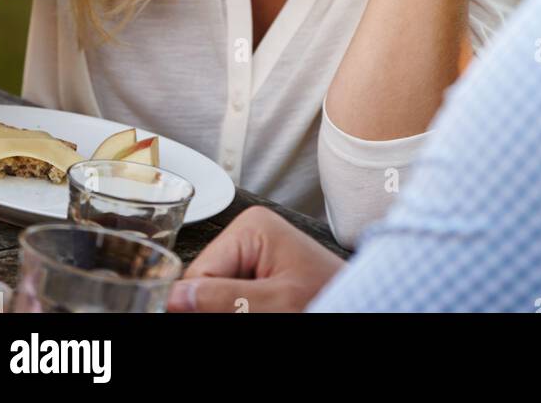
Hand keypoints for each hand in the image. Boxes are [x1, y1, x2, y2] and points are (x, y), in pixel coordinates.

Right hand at [167, 207, 343, 312]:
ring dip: (225, 309)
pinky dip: (237, 309)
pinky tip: (259, 310)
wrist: (365, 305)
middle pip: (205, 285)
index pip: (199, 274)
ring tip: (263, 309)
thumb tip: (175, 296)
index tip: (225, 313)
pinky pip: (230, 298)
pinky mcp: (258, 277)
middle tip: (255, 310)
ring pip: (214, 296)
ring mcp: (253, 257)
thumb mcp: (276, 302)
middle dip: (214, 309)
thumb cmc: (330, 297)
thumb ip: (225, 299)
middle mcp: (248, 236)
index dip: (201, 305)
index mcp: (251, 228)